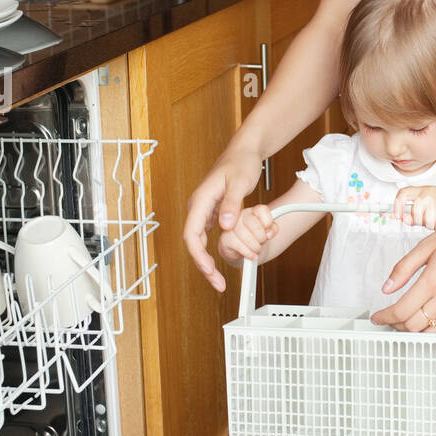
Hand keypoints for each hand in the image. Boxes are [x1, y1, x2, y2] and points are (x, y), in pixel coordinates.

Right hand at [183, 146, 263, 291]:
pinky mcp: (213, 213)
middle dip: (204, 265)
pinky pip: (209, 237)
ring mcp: (204, 211)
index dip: (199, 256)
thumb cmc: (240, 162)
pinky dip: (215, 251)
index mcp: (200, 200)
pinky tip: (224, 261)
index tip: (209, 270)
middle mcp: (199, 207)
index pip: (191, 234)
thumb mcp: (239, 182)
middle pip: (194, 243)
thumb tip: (224, 225)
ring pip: (200, 242)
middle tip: (217, 283)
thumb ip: (233, 203)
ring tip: (219, 279)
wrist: (244, 152)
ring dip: (209, 261)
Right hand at [221, 204, 278, 262]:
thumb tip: (269, 233)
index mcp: (252, 211)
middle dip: (262, 237)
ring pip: (246, 235)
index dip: (268, 223)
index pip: (262, 210)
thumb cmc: (256, 239)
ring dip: (255, 247)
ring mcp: (230, 226)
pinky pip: (238, 245)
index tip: (268, 232)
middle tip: (261, 242)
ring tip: (257, 250)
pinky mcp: (225, 238)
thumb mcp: (268, 233)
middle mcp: (240, 215)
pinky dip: (248, 253)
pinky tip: (252, 255)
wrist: (244, 252)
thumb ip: (273, 229)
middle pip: (255, 225)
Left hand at [370, 209, 435, 332]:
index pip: (401, 310)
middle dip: (397, 325)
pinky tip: (429, 318)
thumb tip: (388, 287)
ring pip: (432, 333)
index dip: (385, 317)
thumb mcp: (426, 246)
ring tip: (408, 321)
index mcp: (434, 280)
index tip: (378, 316)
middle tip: (390, 318)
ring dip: (416, 330)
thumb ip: (403, 269)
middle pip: (414, 326)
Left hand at [392, 185, 435, 235]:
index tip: (397, 215)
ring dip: (431, 225)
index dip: (397, 205)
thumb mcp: (425, 210)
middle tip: (427, 221)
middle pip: (416, 209)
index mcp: (423, 190)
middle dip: (419, 220)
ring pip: (427, 219)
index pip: (404, 193)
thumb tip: (399, 218)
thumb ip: (412, 215)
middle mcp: (431, 192)